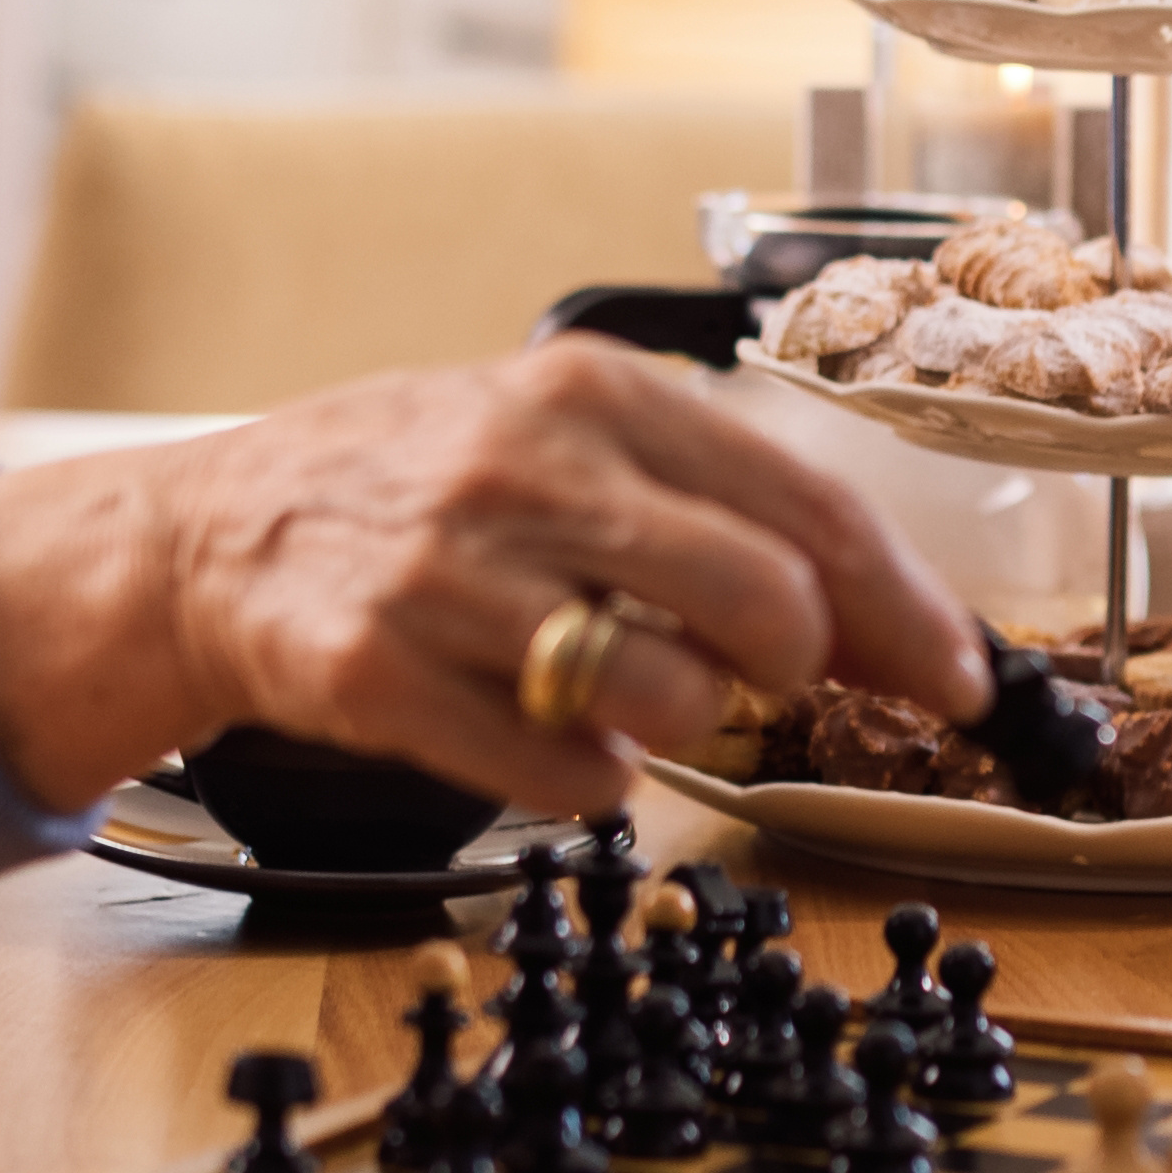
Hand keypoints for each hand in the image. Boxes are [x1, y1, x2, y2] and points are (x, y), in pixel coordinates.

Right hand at [0, 340, 986, 812]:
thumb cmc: (418, 490)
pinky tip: (547, 736)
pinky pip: (560, 773)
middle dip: (798, 669)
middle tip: (771, 686)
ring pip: (667, 696)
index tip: (961, 679)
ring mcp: (446, 572)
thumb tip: (884, 625)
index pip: (805, 502)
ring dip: (680, 726)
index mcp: (591, 389)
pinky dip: (588, 783)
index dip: (905, 607)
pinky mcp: (377, 671)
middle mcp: (523, 466)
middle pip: (762, 600)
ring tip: (617, 689)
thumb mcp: (561, 441)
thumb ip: (709, 509)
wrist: (210, 534)